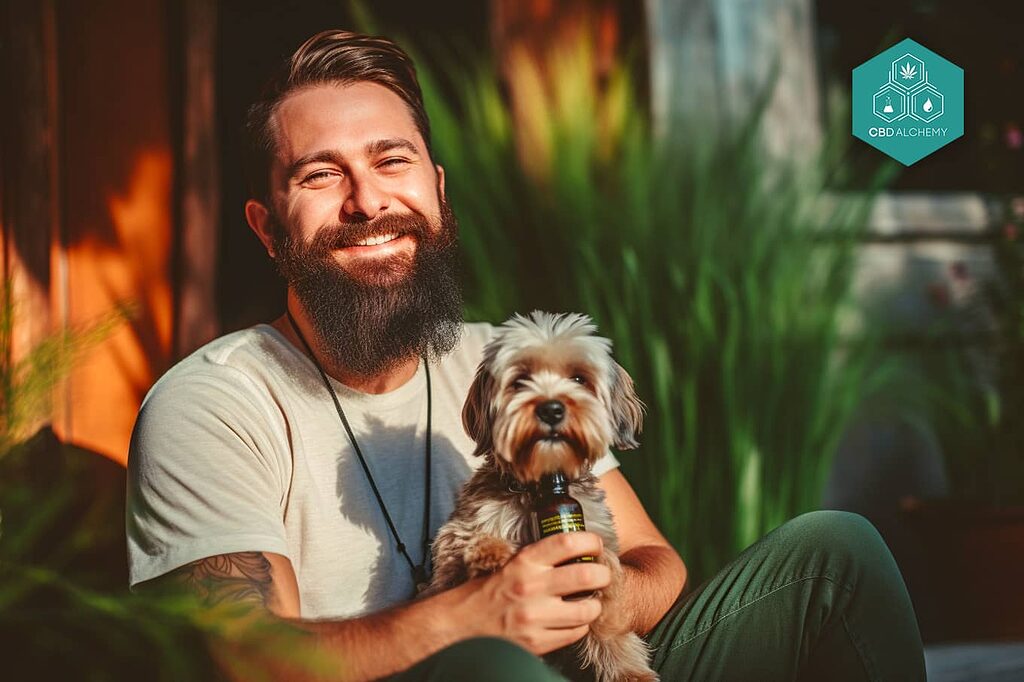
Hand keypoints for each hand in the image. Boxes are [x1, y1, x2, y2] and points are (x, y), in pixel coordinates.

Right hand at [462, 531, 610, 654]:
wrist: (461, 624)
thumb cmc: (488, 592)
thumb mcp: (512, 564)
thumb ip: (541, 558)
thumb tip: (578, 552)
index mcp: (524, 562)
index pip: (567, 542)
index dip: (591, 541)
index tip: (597, 545)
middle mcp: (530, 587)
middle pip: (586, 575)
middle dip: (604, 574)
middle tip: (604, 575)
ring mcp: (534, 617)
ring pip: (587, 610)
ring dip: (595, 605)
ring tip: (591, 602)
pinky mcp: (537, 641)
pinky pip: (574, 633)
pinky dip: (580, 626)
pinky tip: (573, 620)